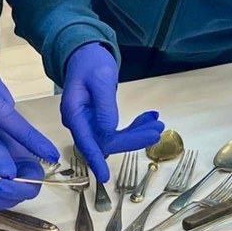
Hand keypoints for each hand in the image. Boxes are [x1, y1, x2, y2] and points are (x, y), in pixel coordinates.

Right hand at [60, 42, 163, 182]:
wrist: (85, 53)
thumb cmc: (90, 61)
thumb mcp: (100, 79)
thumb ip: (104, 105)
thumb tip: (110, 130)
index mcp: (74, 113)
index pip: (87, 142)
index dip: (96, 160)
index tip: (105, 177)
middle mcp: (79, 122)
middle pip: (105, 141)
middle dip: (132, 139)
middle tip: (157, 129)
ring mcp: (89, 122)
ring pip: (113, 137)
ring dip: (136, 133)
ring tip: (157, 123)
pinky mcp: (98, 119)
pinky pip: (116, 130)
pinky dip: (134, 127)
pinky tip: (148, 118)